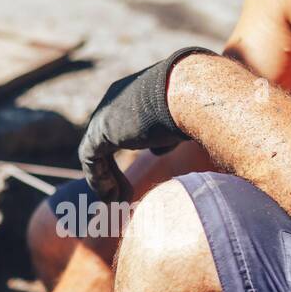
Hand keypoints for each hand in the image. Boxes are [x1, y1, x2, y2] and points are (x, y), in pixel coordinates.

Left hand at [79, 47, 214, 200]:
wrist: (193, 94)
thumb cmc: (199, 105)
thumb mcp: (182, 122)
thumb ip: (165, 134)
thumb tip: (157, 149)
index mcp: (137, 91)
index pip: (122, 124)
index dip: (126, 149)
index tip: (133, 175)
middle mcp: (117, 97)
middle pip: (105, 139)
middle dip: (110, 167)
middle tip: (121, 192)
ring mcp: (105, 111)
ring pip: (96, 151)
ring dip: (106, 178)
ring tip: (117, 201)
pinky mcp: (99, 129)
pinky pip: (91, 158)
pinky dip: (100, 178)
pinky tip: (112, 196)